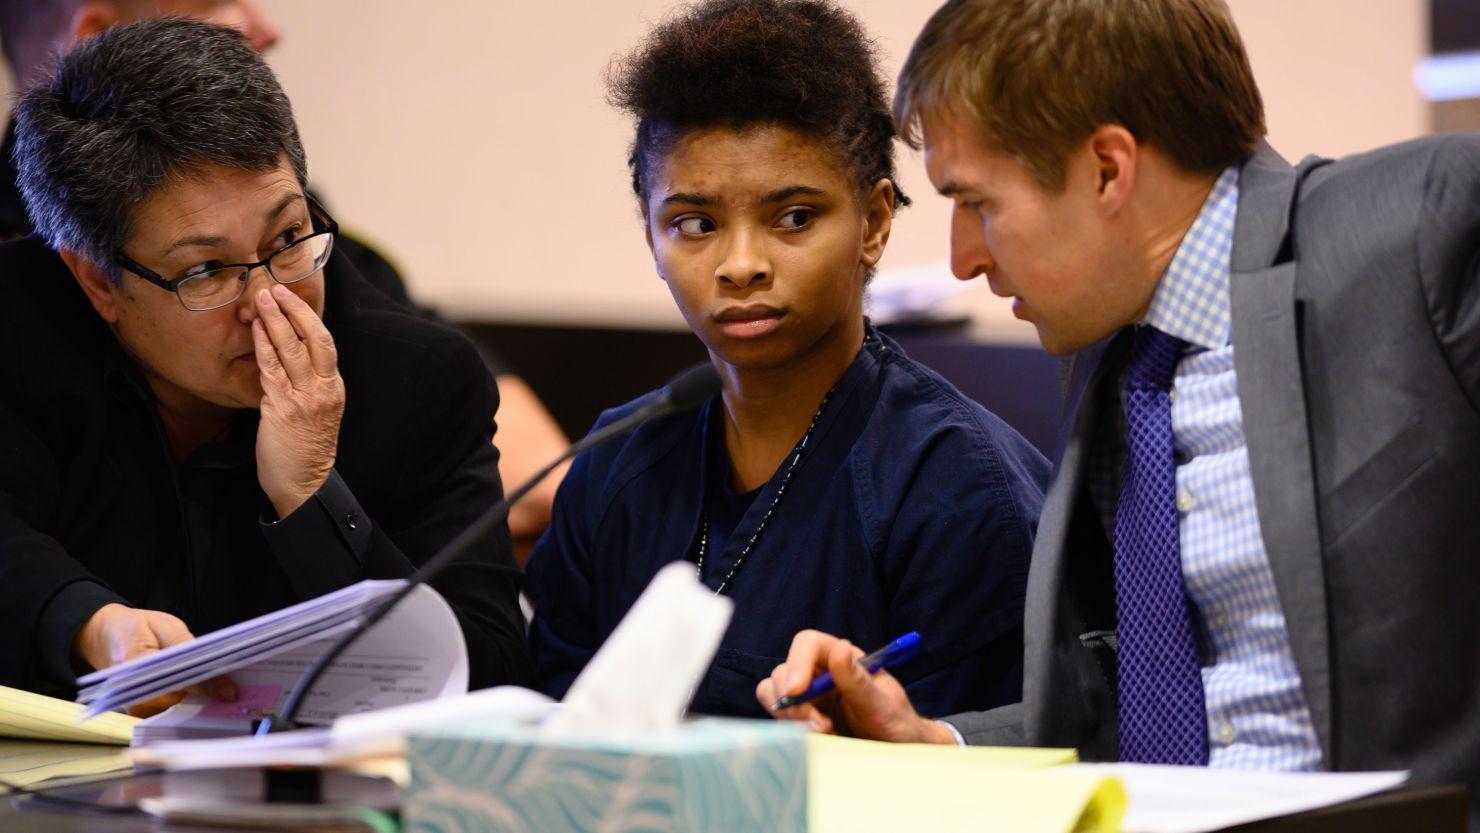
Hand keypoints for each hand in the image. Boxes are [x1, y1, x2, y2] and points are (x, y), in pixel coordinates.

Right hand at [73, 604, 236, 716]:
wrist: (105, 637)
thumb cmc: (136, 628)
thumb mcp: (164, 626)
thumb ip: (186, 645)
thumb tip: (212, 666)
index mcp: (136, 664)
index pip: (177, 681)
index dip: (206, 686)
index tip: (230, 692)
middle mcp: (131, 691)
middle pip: (177, 701)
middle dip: (204, 696)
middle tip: (231, 691)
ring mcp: (133, 704)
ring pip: (174, 711)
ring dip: (196, 702)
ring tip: (218, 691)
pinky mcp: (138, 710)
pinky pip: (167, 712)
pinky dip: (185, 704)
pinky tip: (201, 694)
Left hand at [253, 284, 344, 517]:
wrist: (305, 483)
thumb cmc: (304, 450)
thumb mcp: (314, 412)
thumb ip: (305, 386)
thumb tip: (284, 359)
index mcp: (334, 388)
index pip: (325, 343)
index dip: (308, 317)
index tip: (291, 298)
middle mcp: (324, 389)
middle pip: (315, 339)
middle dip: (295, 311)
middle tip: (275, 289)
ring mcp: (306, 398)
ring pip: (293, 350)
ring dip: (276, 321)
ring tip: (262, 300)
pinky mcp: (285, 409)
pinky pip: (273, 370)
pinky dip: (265, 346)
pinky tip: (257, 330)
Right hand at [756, 629, 955, 743]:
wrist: (899, 754)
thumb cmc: (898, 724)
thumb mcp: (883, 705)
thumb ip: (857, 680)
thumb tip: (838, 648)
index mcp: (844, 659)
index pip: (808, 643)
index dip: (797, 662)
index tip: (797, 691)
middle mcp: (821, 673)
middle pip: (784, 671)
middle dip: (794, 700)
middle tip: (820, 726)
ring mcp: (810, 697)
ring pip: (773, 693)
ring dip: (791, 715)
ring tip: (824, 733)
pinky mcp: (802, 720)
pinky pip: (778, 717)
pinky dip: (790, 729)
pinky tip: (818, 739)